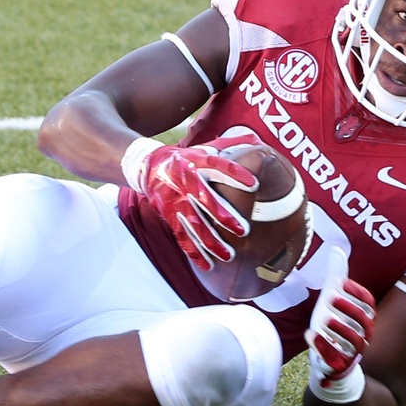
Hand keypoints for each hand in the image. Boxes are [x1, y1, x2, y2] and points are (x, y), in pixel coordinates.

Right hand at [125, 136, 259, 269]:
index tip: (254, 184)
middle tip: (243, 230)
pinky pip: (182, 236)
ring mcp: (176, 201)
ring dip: (211, 242)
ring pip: (193, 224)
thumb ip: (229, 144)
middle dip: (223, 215)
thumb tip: (256, 139)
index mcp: (196, 162)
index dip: (235, 175)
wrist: (148, 167)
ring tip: (230, 256)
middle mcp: (185, 181)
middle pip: (205, 199)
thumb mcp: (204, 147)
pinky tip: (208, 266)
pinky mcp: (169, 216)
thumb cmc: (185, 158)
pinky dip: (194, 252)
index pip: (217, 166)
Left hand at [305, 247, 375, 402]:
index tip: (340, 283)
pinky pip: (335, 359)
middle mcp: (361, 336)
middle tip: (331, 297)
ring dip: (340, 329)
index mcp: (362, 320)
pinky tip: (310, 335)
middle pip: (364, 323)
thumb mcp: (331, 301)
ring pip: (355, 343)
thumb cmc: (332, 327)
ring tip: (324, 318)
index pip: (368, 304)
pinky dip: (323, 348)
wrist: (329, 363)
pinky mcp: (338, 366)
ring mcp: (351, 352)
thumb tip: (336, 249)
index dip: (356, 293)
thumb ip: (336, 277)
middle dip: (349, 309)